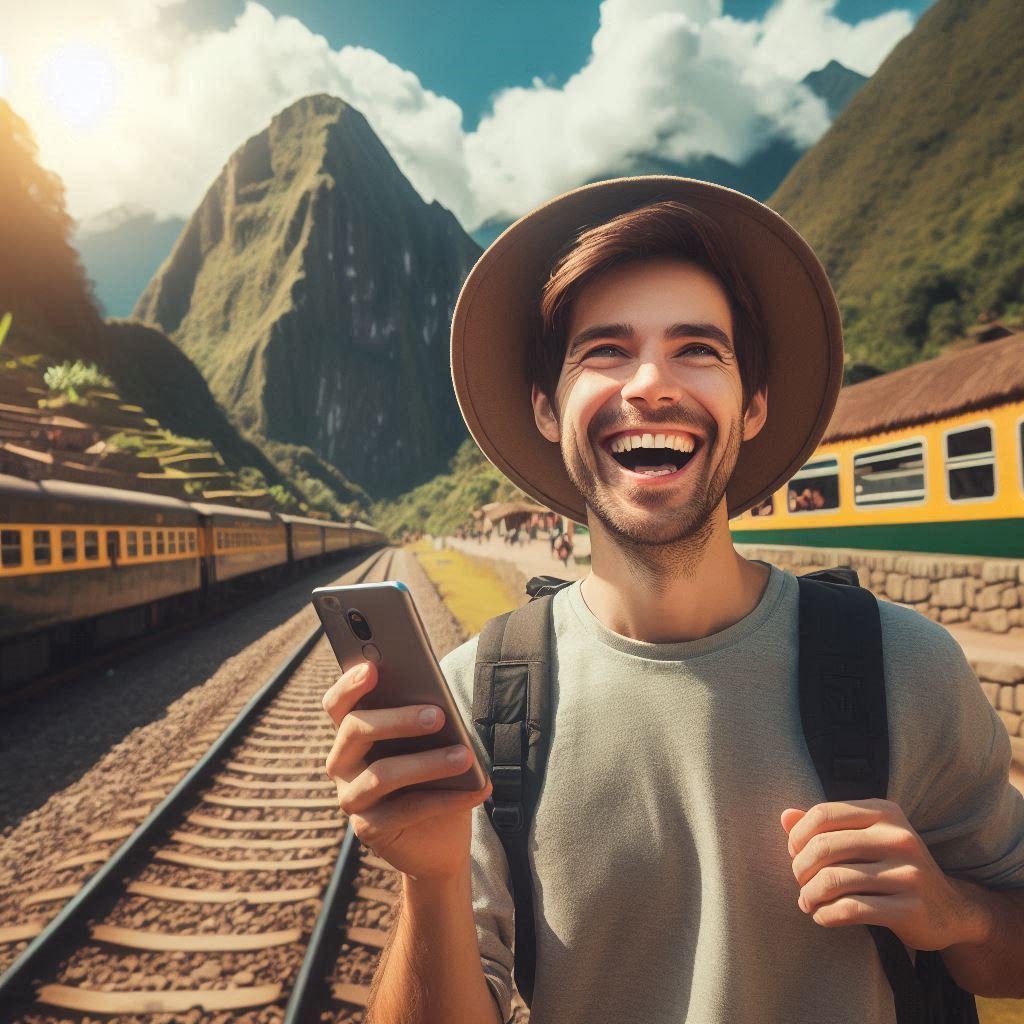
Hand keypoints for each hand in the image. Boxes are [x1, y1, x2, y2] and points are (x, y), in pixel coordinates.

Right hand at [323, 661, 490, 880]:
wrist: (439, 839)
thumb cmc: (434, 776)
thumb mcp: (430, 743)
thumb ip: (425, 720)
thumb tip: (439, 703)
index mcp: (352, 733)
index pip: (338, 704)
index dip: (349, 685)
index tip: (372, 668)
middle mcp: (341, 763)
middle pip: (355, 730)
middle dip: (397, 719)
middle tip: (438, 715)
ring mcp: (351, 798)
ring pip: (381, 774)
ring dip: (427, 763)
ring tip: (465, 756)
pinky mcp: (368, 830)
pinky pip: (407, 810)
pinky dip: (448, 798)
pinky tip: (479, 788)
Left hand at [781, 798, 986, 950]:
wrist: (951, 910)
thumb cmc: (893, 868)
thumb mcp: (865, 839)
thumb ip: (826, 827)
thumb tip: (785, 815)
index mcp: (884, 812)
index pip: (823, 814)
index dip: (798, 836)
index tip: (794, 854)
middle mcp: (898, 837)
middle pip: (824, 846)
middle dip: (801, 868)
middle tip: (800, 883)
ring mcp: (908, 872)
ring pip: (834, 880)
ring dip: (810, 894)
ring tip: (807, 902)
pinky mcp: (911, 907)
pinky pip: (852, 909)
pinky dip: (827, 915)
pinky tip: (822, 917)